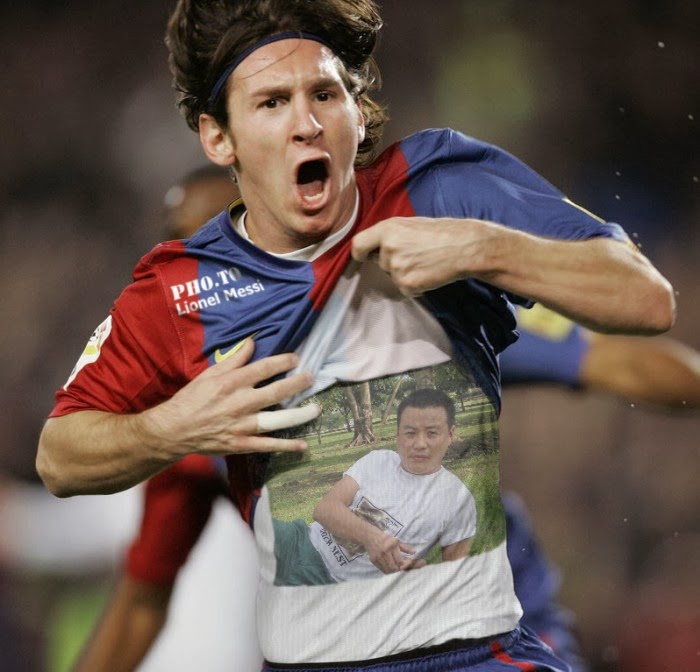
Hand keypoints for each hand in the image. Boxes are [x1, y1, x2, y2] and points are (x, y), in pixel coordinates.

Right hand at [141, 338, 317, 457]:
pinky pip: (269, 445)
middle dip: (298, 383)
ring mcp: (243, 425)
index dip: (284, 362)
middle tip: (311, 378)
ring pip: (279, 419)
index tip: (296, 359)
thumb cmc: (191, 399)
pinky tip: (303, 445)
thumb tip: (252, 342)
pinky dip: (287, 446)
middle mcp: (241, 403)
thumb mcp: (209, 374)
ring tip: (316, 409)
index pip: (265, 368)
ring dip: (300, 414)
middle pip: (278, 391)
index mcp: (232, 382)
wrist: (174, 430)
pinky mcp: (242, 444)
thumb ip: (234, 359)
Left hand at [351, 217, 490, 295]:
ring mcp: (397, 268)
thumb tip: (374, 247)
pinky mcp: (407, 285)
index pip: (358, 245)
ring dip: (406, 274)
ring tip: (426, 262)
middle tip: (416, 255)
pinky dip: (416, 286)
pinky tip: (429, 273)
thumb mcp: (410, 224)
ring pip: (393, 277)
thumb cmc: (441, 233)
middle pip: (380, 263)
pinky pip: (405, 289)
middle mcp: (388, 248)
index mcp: (387, 229)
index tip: (363, 257)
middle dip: (393, 262)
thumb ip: (390, 234)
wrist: (465, 247)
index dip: (359, 253)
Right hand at [365, 530, 421, 573]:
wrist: (369, 536)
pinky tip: (391, 567)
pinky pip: (383, 570)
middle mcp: (384, 552)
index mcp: (391, 546)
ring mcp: (378, 557)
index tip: (409, 563)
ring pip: (388, 570)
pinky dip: (388, 571)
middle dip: (400, 568)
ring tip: (397, 566)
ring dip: (394, 571)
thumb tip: (414, 552)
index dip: (406, 564)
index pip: (400, 561)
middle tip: (403, 566)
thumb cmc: (385, 538)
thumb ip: (406, 548)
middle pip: (394, 567)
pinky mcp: (373, 561)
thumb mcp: (396, 541)